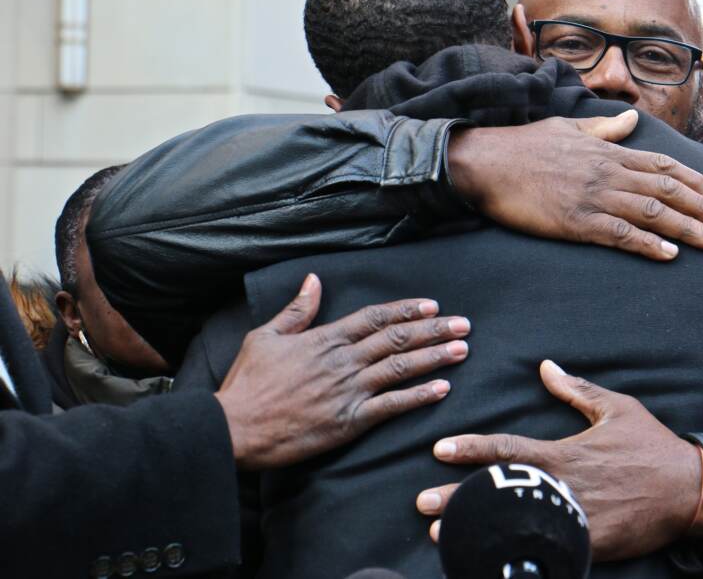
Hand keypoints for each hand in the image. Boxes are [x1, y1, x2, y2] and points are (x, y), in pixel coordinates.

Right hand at [215, 274, 469, 469]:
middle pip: (398, 339)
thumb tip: (314, 279)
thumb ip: (297, 309)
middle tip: (463, 324)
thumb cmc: (248, 383)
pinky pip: (392, 406)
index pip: (376, 317)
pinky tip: (442, 388)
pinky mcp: (349, 420)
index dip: (407, 310)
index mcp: (326, 338)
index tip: (432, 305)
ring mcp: (349, 390)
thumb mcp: (267, 336)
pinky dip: (419, 396)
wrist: (235, 426)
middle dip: (434, 329)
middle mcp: (343, 360)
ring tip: (462, 349)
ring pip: (401, 368)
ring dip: (435, 357)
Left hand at [415, 361, 702, 560]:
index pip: (507, 448)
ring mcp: (574, 519)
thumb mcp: (617, 408)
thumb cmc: (651, 446)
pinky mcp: (588, 546)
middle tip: (421, 503)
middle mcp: (562, 486)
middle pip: (499, 491)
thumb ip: (578, 390)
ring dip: (476, 528)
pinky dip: (515, 554)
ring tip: (441, 534)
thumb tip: (546, 367)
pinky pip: (545, 549)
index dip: (470, 448)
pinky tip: (489, 560)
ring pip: (515, 524)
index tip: (439, 449)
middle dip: (457, 497)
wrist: (690, 492)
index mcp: (564, 452)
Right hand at [446, 111, 702, 260]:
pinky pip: (620, 234)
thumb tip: (630, 119)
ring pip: (652, 213)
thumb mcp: (567, 127)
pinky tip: (669, 255)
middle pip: (667, 190)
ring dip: (687, 229)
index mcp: (607, 151)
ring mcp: (593, 197)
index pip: (663, 165)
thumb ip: (603, 129)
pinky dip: (648, 244)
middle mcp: (607, 172)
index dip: (695, 181)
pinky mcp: (575, 222)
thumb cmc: (522, 145)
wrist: (485, 162)